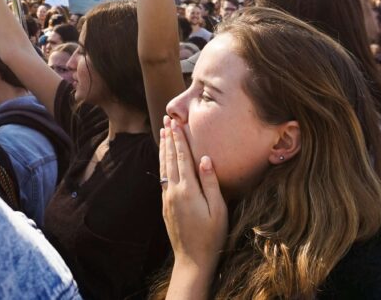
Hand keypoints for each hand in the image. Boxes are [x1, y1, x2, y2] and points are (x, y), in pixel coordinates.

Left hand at [160, 116, 227, 272]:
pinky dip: (162, 163)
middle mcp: (173, 191)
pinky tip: (163, 158)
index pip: (182, 158)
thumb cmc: (211, 235)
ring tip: (163, 133)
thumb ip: (211, 183)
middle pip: (170, 158)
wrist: (192, 259)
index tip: (176, 123)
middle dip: (169, 138)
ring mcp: (167, 198)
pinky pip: (162, 177)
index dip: (179, 139)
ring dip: (163, 148)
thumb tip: (206, 158)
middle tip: (166, 120)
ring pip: (163, 167)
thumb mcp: (218, 209)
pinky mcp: (165, 205)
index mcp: (187, 190)